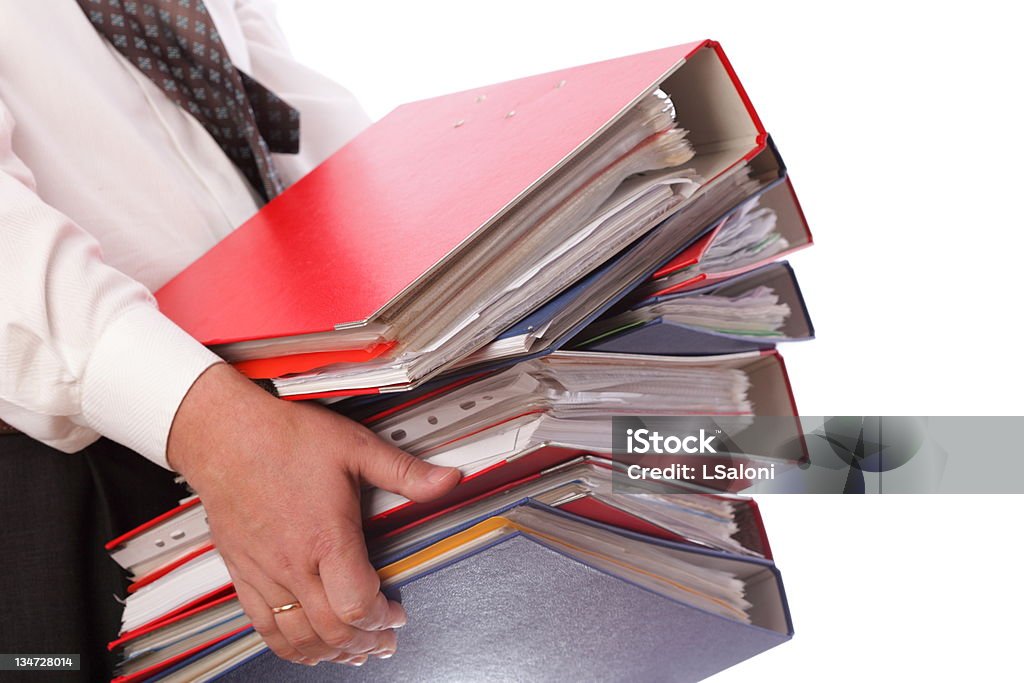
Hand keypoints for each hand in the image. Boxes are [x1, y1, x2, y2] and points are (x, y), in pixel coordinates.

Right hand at [167, 363, 459, 664]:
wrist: (224, 434)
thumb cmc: (282, 438)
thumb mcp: (355, 447)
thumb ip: (404, 471)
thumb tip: (446, 480)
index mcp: (325, 538)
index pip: (357, 605)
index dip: (383, 619)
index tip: (396, 614)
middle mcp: (293, 563)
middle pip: (332, 631)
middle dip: (365, 642)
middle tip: (384, 640)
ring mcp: (265, 572)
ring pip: (298, 637)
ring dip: (331, 652)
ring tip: (353, 652)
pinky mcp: (243, 573)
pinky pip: (263, 627)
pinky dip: (289, 647)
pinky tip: (305, 648)